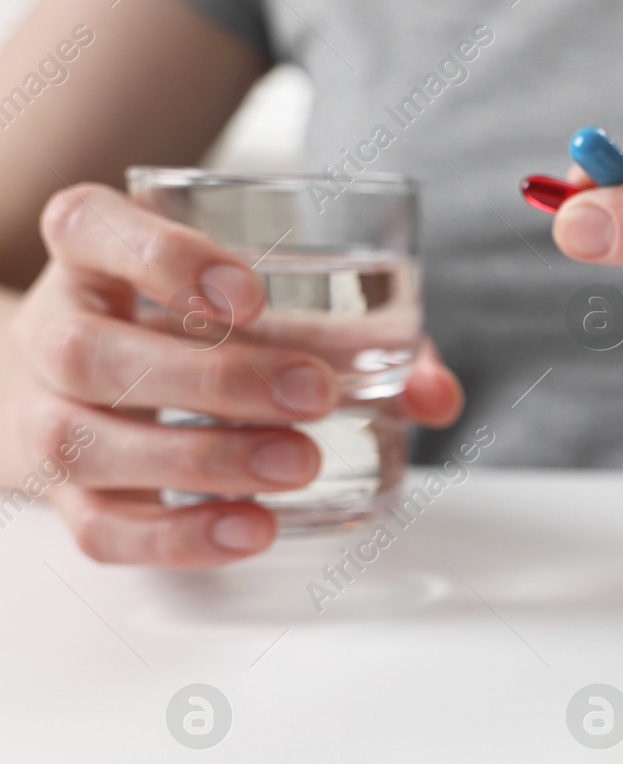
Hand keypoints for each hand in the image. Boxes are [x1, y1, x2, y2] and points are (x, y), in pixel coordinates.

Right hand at [0, 184, 461, 566]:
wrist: (103, 391)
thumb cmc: (202, 335)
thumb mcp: (268, 310)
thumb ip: (358, 339)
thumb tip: (437, 394)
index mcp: (94, 256)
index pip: (89, 226)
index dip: (161, 255)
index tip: (250, 292)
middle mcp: (55, 330)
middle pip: (89, 349)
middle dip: (214, 378)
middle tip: (316, 393)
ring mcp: (45, 418)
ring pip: (87, 442)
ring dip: (202, 459)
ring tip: (299, 464)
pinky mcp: (69, 500)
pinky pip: (100, 530)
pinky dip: (181, 537)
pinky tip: (256, 529)